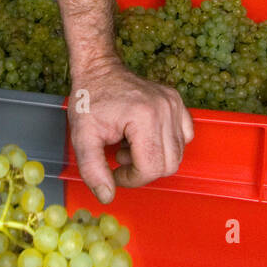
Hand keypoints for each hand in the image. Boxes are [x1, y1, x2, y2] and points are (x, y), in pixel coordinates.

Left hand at [68, 61, 194, 204]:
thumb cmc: (90, 99)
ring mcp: (174, 104)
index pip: (151, 168)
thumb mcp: (82, 137)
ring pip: (177, 153)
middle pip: (169, 164)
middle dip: (143, 170)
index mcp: (144, 117)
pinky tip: (144, 137)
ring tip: (129, 144)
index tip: (114, 170)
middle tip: (120, 156)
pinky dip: (166, 145)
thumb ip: (92, 170)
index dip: (131, 179)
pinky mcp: (178, 102)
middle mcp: (166, 109)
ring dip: (153, 157)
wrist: (99, 69)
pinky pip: (184, 136)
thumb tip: (107, 196)